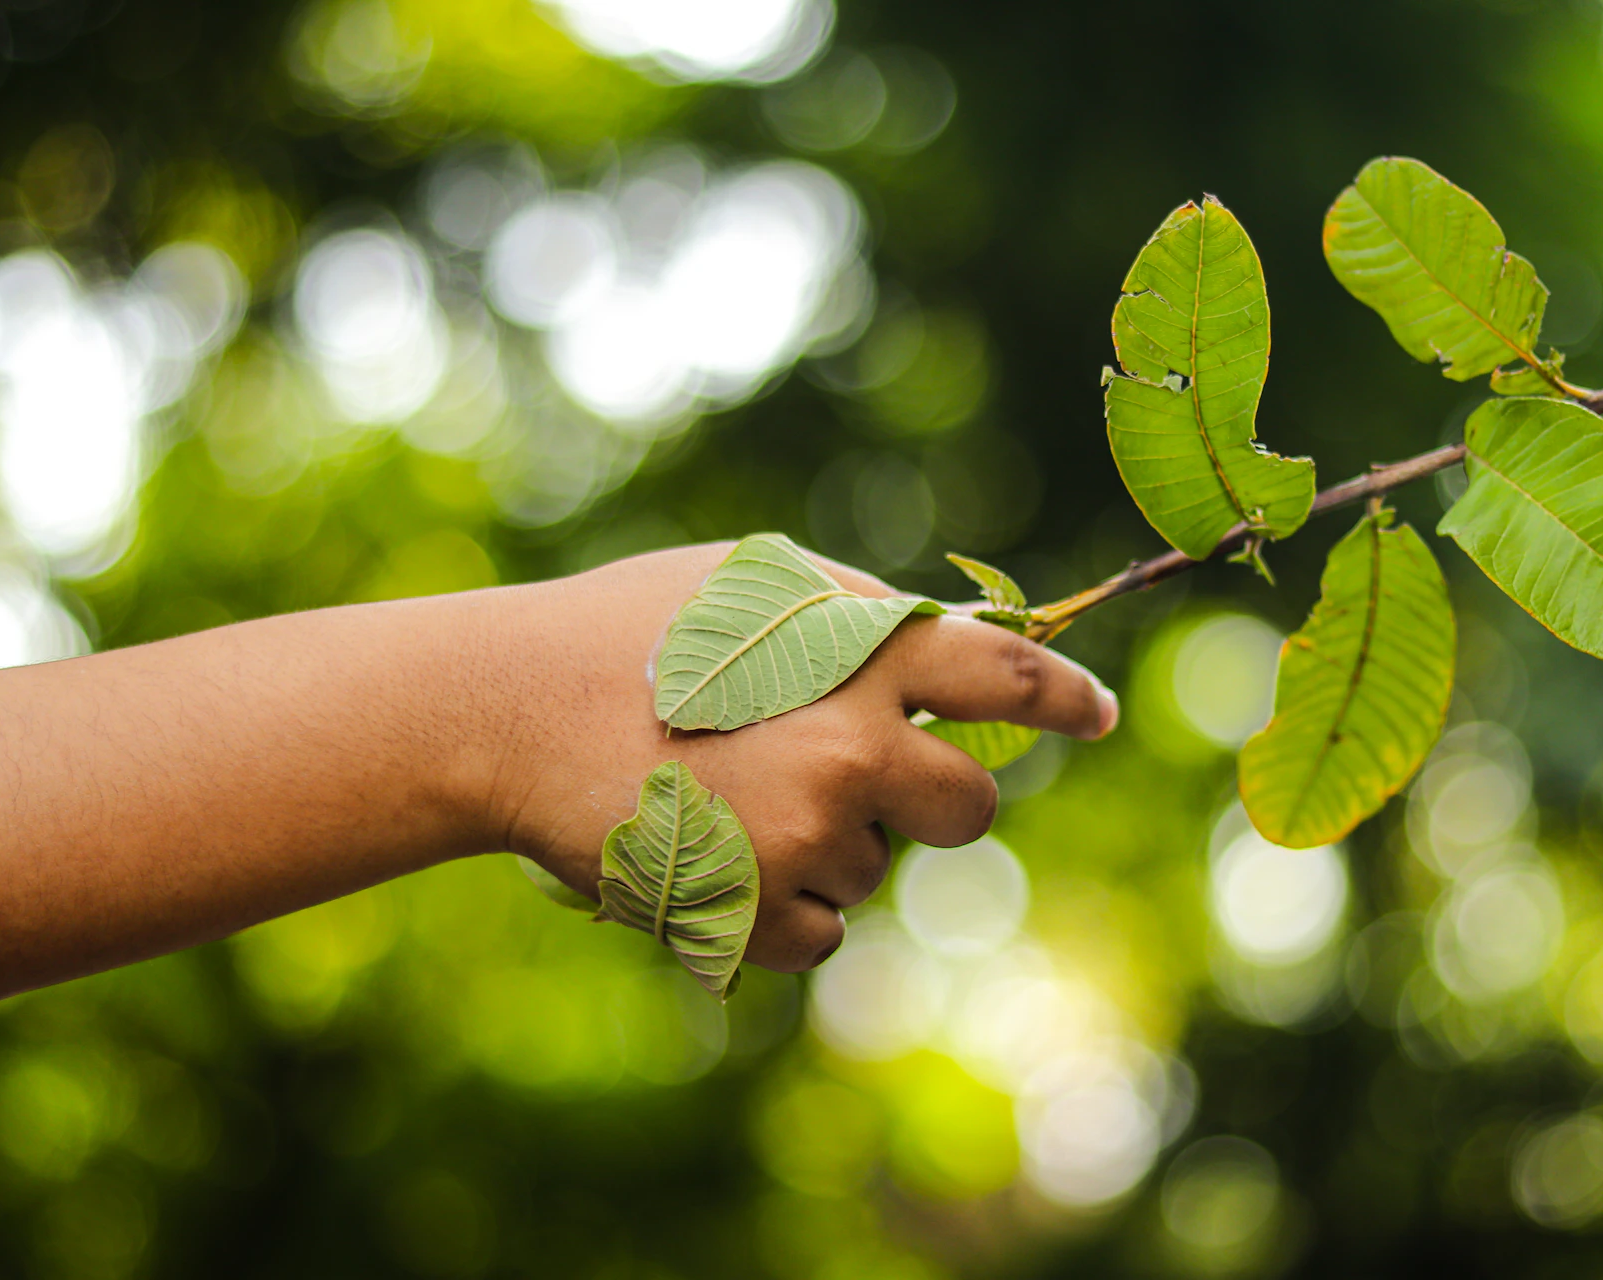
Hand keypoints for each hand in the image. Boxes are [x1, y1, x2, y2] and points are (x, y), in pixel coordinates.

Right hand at [480, 544, 1119, 972]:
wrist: (506, 710)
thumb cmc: (630, 628)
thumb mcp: (757, 580)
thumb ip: (864, 613)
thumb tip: (962, 646)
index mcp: (862, 653)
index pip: (1010, 679)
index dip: (1067, 700)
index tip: (1097, 715)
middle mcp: (853, 746)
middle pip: (972, 807)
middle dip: (933, 798)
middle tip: (857, 775)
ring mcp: (807, 837)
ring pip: (878, 868)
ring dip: (831, 843)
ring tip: (728, 792)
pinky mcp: (757, 913)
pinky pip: (823, 931)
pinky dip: (783, 905)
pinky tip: (712, 847)